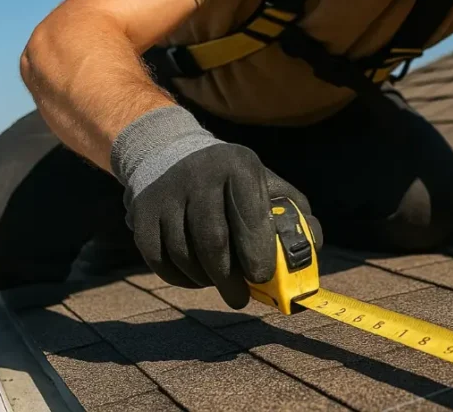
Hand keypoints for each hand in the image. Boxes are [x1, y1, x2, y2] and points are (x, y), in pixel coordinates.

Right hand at [111, 106, 321, 308]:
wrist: (171, 153)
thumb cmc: (233, 181)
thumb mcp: (267, 184)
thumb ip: (294, 215)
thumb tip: (312, 249)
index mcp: (238, 165)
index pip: (249, 214)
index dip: (257, 251)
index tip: (263, 277)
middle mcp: (199, 175)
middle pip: (212, 241)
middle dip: (229, 278)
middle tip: (240, 298)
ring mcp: (166, 193)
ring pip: (183, 254)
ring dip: (203, 279)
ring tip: (218, 282)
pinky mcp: (141, 213)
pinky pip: (158, 258)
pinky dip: (178, 277)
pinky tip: (195, 277)